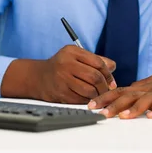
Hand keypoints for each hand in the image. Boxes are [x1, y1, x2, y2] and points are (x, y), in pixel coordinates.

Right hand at [1, 45, 115, 103]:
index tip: (112, 83)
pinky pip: (80, 99)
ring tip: (98, 96)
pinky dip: (87, 101)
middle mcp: (66, 63)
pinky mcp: (60, 92)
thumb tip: (113, 67)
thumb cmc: (62, 66)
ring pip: (89, 90)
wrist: (38, 77)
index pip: (98, 62)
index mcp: (72, 51)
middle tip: (107, 91)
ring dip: (97, 95)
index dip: (108, 74)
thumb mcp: (76, 57)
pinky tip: (87, 99)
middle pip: (95, 77)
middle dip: (104, 87)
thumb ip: (95, 60)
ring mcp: (62, 78)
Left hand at [88, 64, 151, 118]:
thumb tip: (120, 94)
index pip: (120, 91)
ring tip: (123, 116)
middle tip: (101, 112)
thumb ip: (138, 91)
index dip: (104, 97)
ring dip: (134, 108)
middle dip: (113, 103)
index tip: (90, 105)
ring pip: (147, 99)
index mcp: (143, 87)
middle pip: (129, 94)